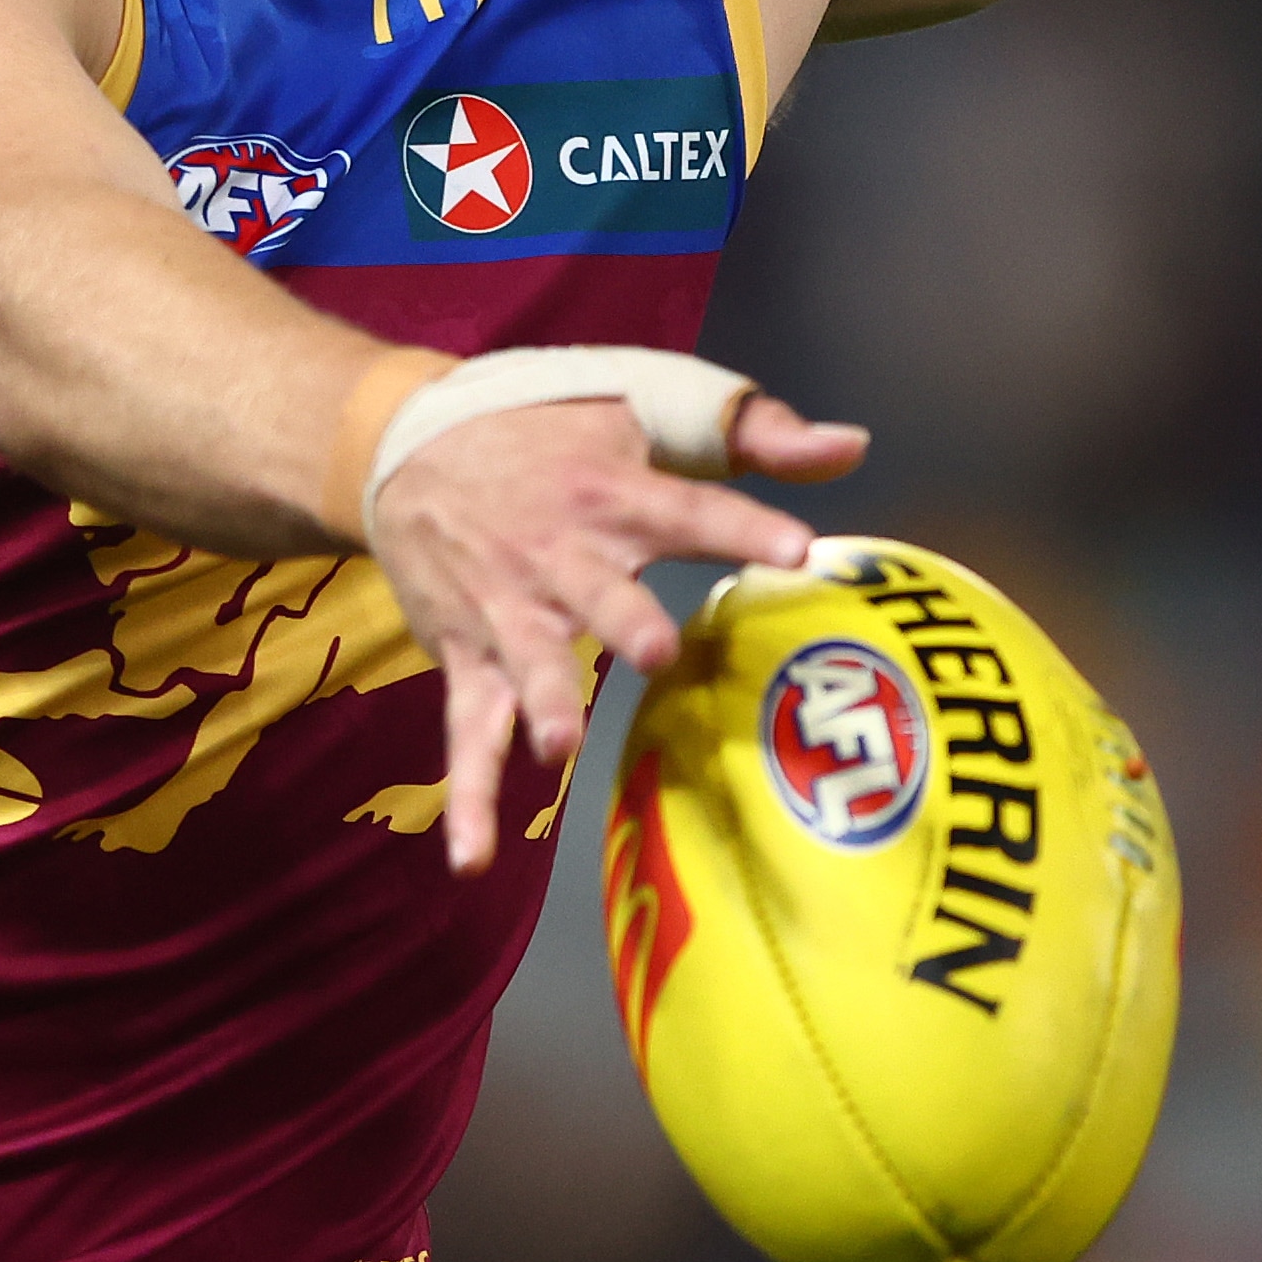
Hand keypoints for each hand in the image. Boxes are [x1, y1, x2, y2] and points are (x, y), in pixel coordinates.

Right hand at [367, 390, 869, 875]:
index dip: (741, 527)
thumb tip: (852, 446)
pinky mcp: (470, 655)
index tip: (798, 549)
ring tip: (557, 744)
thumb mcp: (648, 405)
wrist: (408, 445)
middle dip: (623, 620)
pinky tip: (473, 857)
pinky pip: (467, 731)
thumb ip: (755, 431)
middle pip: (598, 590)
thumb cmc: (552, 430)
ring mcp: (510, 611)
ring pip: (527, 661)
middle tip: (655, 651)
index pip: (688, 509)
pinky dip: (469, 796)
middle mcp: (561, 553)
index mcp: (615, 491)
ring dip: (541, 700)